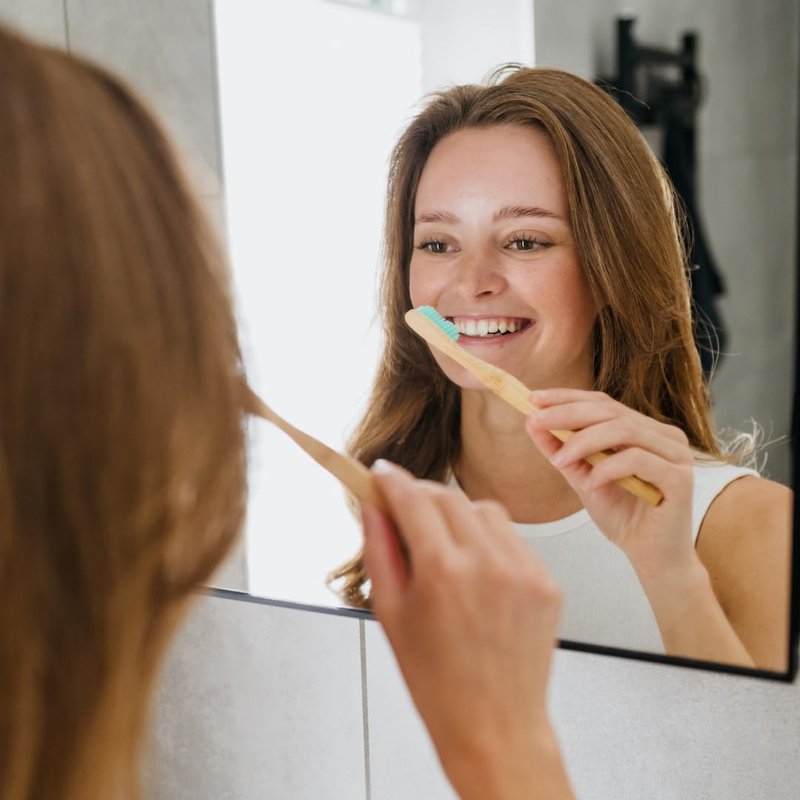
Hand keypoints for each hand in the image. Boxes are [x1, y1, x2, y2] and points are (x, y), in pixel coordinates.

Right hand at [362, 460, 572, 799]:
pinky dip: (490, 540)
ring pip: (484, 509)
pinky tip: (477, 570)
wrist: (495, 726)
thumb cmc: (438, 682)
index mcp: (442, 573)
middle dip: (421, 495)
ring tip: (445, 546)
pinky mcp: (546, 581)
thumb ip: (379, 551)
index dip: (393, 481)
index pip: (413, 499)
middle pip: (448, 496)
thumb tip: (373, 507)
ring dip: (459, 514)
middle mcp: (487, 564)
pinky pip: (513, 538)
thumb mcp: (391, 615)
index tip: (382, 474)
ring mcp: (523, 571)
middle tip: (406, 509)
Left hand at [525, 388, 695, 583]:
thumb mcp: (583, 479)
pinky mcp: (680, 478)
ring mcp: (675, 455)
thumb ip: (562, 451)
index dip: (567, 397)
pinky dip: (608, 468)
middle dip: (567, 413)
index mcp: (644, 430)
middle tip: (536, 421)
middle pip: (610, 411)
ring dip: (583, 442)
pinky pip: (638, 460)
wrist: (652, 558)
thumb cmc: (623, 517)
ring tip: (559, 460)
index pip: (602, 402)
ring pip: (624, 430)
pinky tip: (590, 484)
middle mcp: (664, 436)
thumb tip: (532, 423)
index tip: (532, 399)